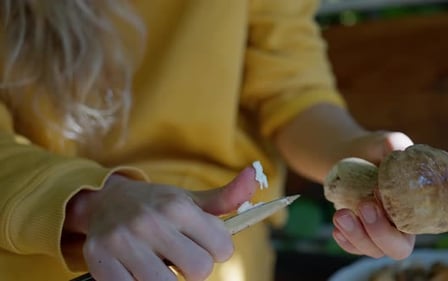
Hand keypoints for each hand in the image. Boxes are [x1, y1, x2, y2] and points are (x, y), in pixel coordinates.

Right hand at [66, 166, 256, 280]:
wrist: (105, 202)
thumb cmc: (158, 205)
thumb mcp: (191, 199)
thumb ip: (227, 196)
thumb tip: (254, 176)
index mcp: (177, 205)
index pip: (222, 248)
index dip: (218, 250)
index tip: (205, 245)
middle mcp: (151, 221)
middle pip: (199, 270)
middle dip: (196, 268)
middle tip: (182, 257)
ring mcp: (124, 243)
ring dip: (169, 279)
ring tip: (161, 265)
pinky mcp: (102, 263)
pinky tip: (139, 271)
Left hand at [332, 131, 414, 259]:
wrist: (350, 156)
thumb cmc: (375, 149)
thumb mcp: (385, 142)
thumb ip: (394, 145)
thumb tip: (396, 151)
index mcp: (417, 206)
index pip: (417, 227)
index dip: (402, 219)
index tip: (379, 194)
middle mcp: (402, 226)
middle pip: (398, 249)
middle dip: (379, 233)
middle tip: (363, 206)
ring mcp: (379, 233)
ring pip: (373, 250)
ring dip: (356, 236)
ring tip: (340, 214)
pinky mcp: (360, 234)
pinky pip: (355, 248)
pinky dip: (346, 242)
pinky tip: (336, 229)